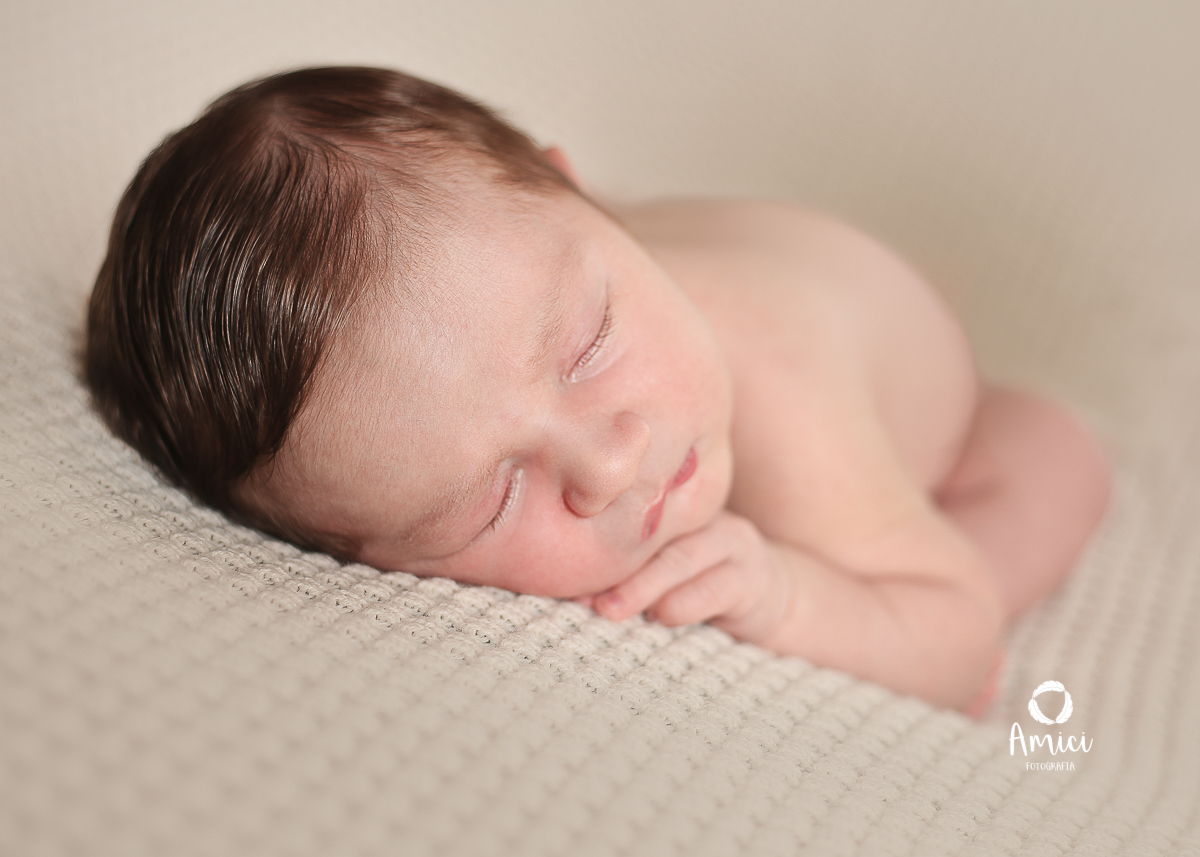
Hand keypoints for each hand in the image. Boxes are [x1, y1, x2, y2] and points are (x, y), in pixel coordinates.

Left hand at [592, 511, 792, 643]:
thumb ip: (630, 568)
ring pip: (683, 559)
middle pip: (655, 535)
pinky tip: (664, 616)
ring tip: (611, 609)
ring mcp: (732, 543)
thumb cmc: (701, 587)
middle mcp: (702, 516)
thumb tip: (573, 590)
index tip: (561, 568)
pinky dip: (687, 603)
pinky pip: (718, 587)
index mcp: (675, 507)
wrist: (774, 603)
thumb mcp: (665, 571)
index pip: (634, 514)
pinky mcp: (753, 578)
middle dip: (616, 567)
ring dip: (644, 586)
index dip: (597, 540)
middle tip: (584, 596)